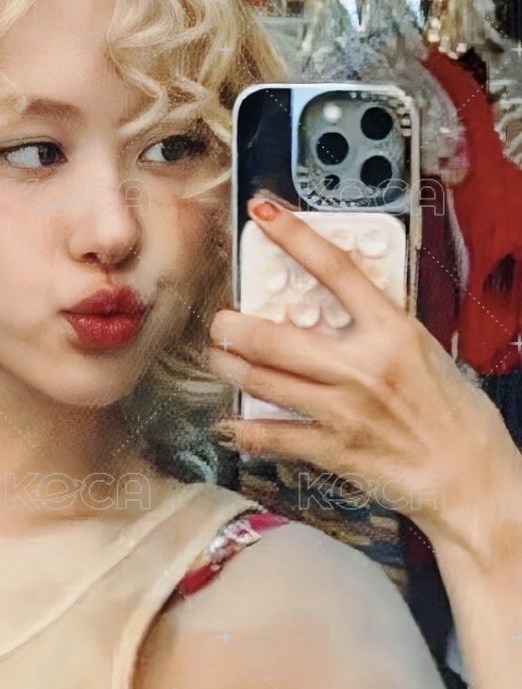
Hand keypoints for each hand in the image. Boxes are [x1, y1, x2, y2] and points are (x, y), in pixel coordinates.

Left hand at [206, 196, 514, 555]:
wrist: (468, 475)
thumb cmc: (455, 415)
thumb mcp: (424, 351)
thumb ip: (380, 330)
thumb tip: (340, 312)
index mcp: (391, 331)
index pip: (334, 268)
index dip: (293, 235)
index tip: (265, 213)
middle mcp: (362, 366)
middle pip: (275, 335)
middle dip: (233, 326)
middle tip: (221, 321)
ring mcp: (343, 410)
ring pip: (264, 380)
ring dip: (230, 367)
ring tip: (220, 358)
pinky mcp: (333, 450)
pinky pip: (273, 437)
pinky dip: (244, 430)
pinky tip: (230, 422)